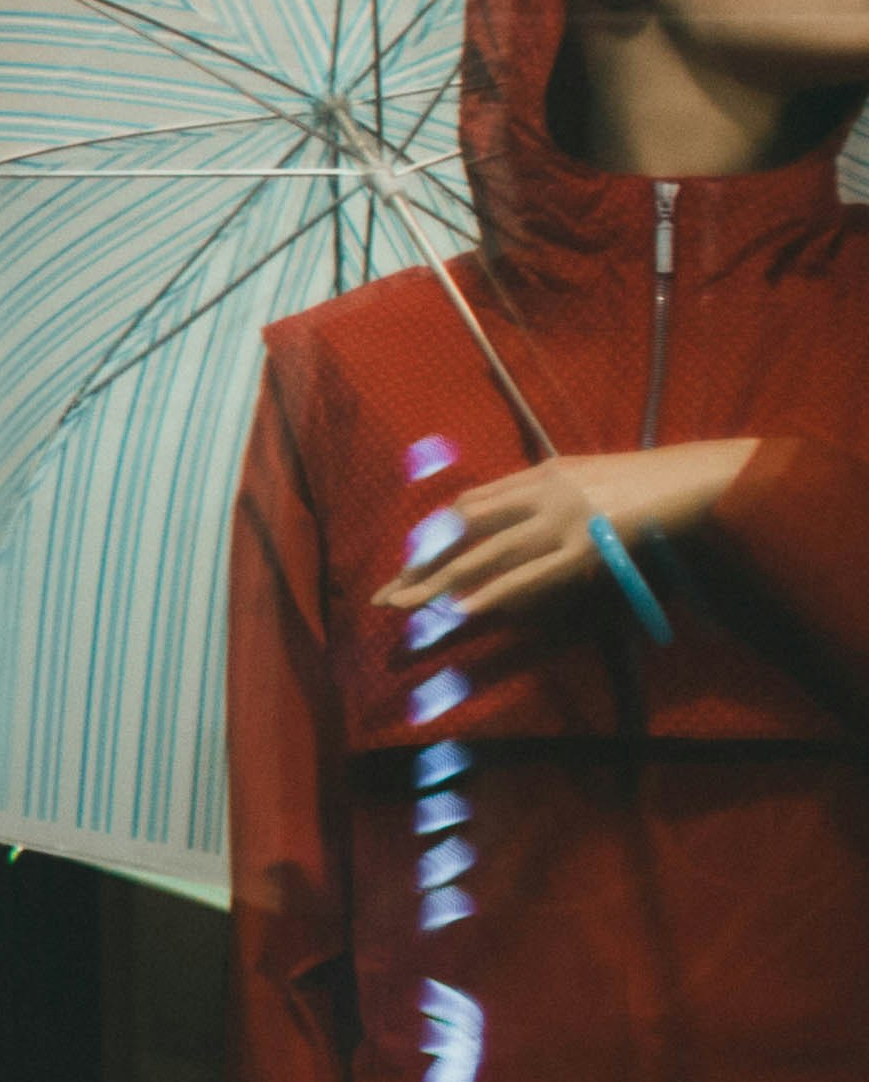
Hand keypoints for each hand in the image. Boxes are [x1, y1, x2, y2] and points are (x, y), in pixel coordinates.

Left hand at [386, 443, 755, 623]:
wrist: (697, 475)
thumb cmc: (645, 482)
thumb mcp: (586, 479)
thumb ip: (548, 498)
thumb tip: (516, 526)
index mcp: (538, 473)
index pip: (468, 507)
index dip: (434, 538)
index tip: (409, 564)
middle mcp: (541, 491)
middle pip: (463, 530)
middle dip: (423, 565)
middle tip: (385, 596)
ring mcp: (562, 518)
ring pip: (487, 554)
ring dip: (442, 582)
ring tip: (406, 607)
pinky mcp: (587, 545)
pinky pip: (533, 573)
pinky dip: (496, 591)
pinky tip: (465, 608)